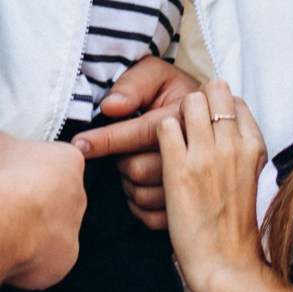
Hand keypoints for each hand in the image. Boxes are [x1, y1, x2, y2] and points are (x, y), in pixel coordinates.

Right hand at [0, 130, 84, 290]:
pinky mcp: (63, 262)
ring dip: (32, 232)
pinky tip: (7, 252)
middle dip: (34, 203)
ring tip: (2, 231)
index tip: (12, 175)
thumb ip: (4, 147)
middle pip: (57, 199)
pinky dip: (28, 260)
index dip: (31, 169)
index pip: (56, 162)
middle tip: (5, 205)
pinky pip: (45, 261)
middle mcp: (78, 196)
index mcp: (68, 161)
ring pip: (52, 232)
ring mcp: (73, 231)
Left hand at [71, 57, 197, 229]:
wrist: (212, 118)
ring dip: (128, 182)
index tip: (80, 144)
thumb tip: (110, 107)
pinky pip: (151, 217)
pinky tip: (141, 185)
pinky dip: (138, 204)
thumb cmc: (175, 93)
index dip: (106, 139)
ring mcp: (195, 185)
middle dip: (120, 159)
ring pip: (142, 194)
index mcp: (185, 118)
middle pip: (137, 169)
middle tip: (125, 148)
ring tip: (135, 162)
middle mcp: (195, 154)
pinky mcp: (190, 207)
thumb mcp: (159, 74)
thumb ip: (134, 84)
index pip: (140, 133)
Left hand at [157, 81, 274, 291]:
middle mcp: (233, 144)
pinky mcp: (179, 169)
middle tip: (182, 123)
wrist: (227, 263)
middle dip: (193, 101)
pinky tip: (157, 157)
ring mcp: (206, 155)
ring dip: (172, 115)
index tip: (204, 121)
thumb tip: (226, 126)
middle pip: (210, 90)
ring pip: (186, 102)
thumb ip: (241, 148)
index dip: (214, 105)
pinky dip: (156, 137)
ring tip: (167, 139)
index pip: (233, 98)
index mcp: (254, 145)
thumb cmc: (236, 224)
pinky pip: (162, 127)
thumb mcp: (251, 178)